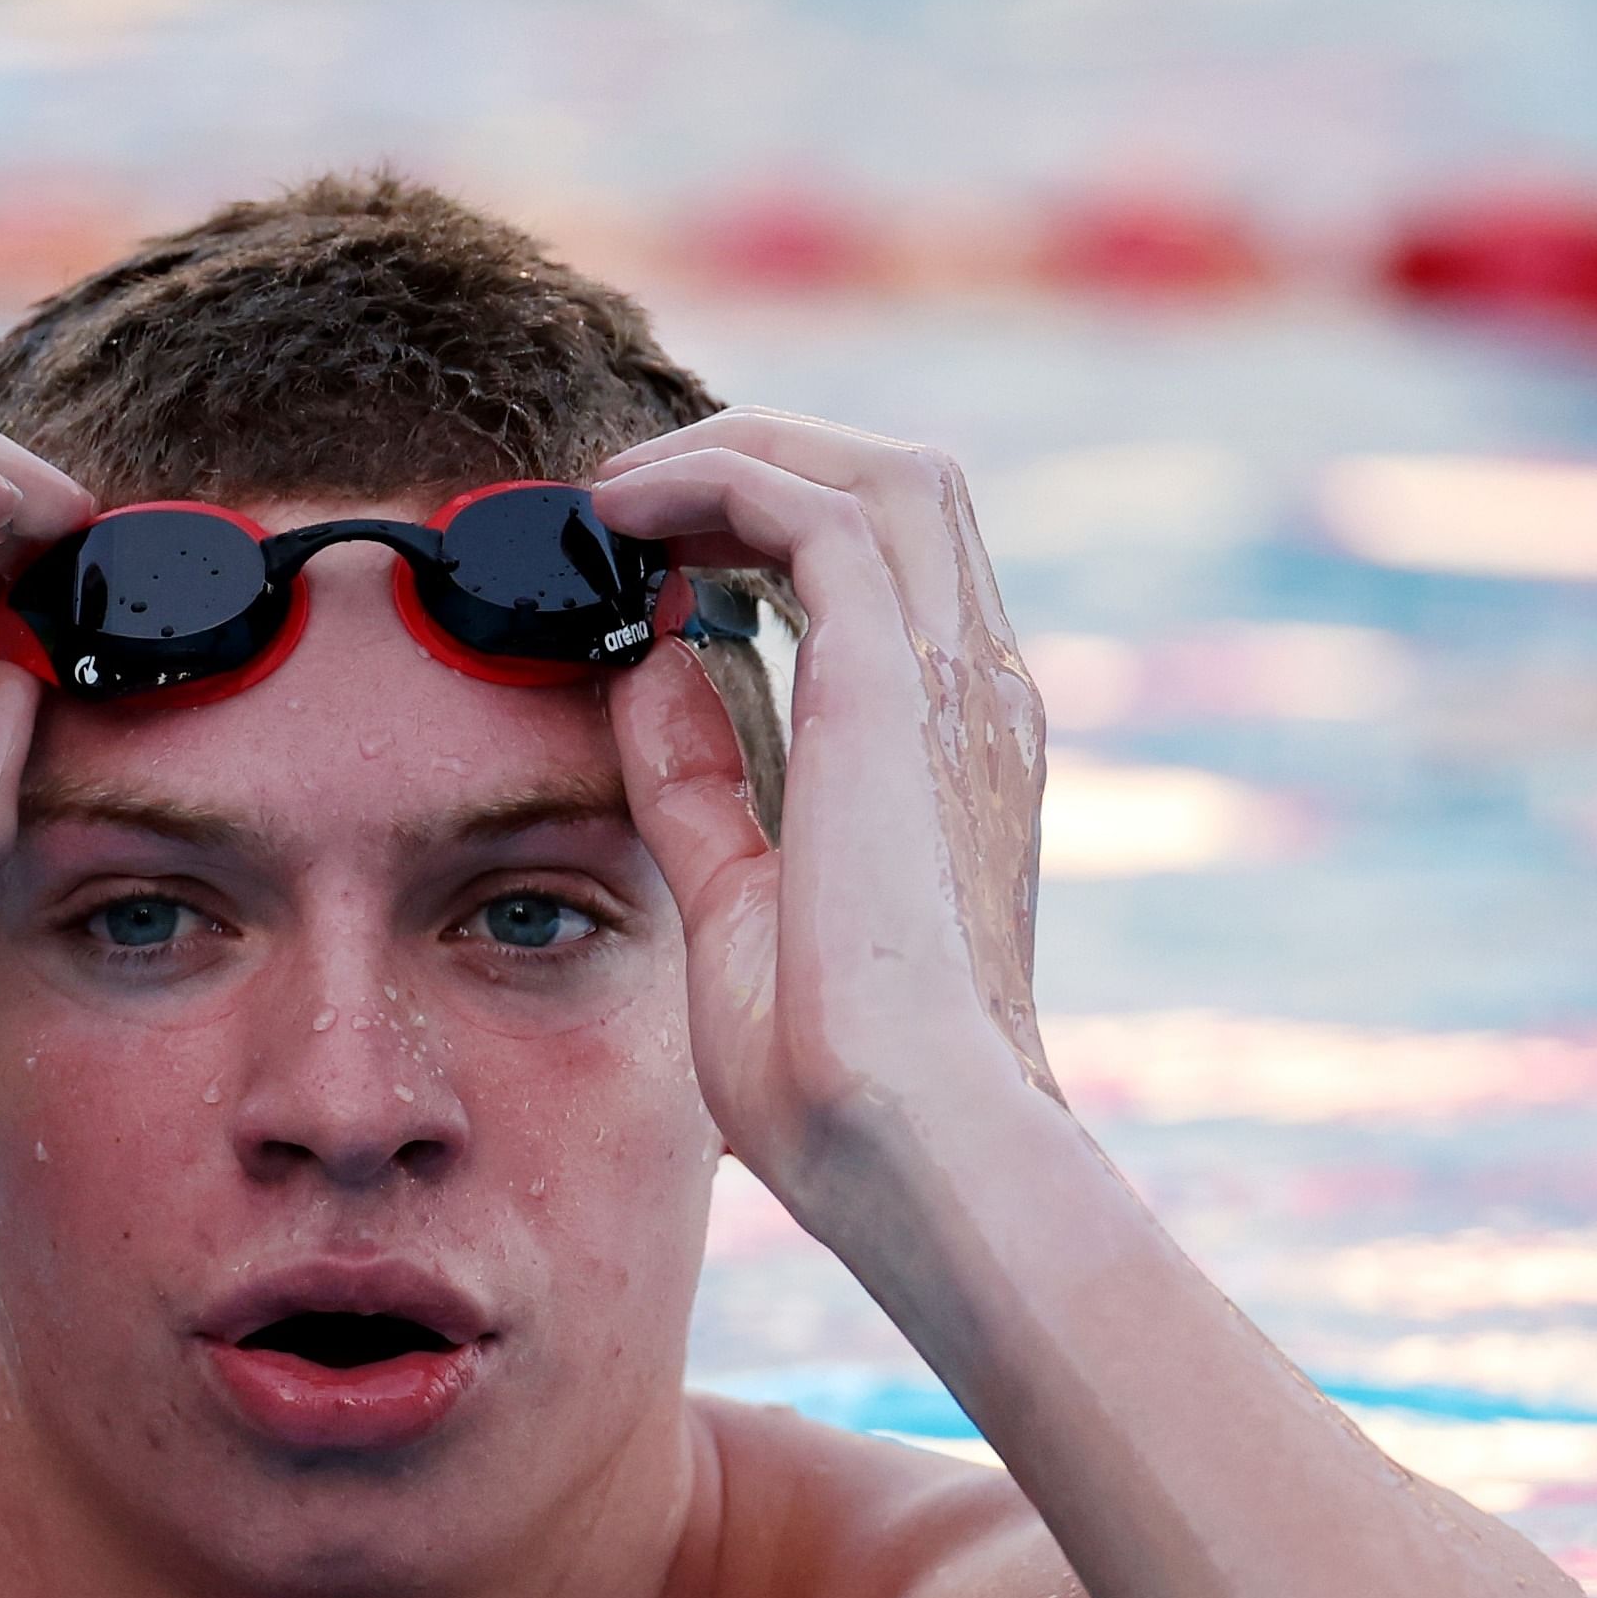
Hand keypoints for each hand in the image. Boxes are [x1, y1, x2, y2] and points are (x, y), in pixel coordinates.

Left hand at [588, 412, 1051, 1203]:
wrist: (913, 1146)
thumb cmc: (839, 1084)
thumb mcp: (739, 906)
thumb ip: (701, 785)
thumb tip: (647, 669)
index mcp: (955, 755)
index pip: (889, 578)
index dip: (772, 534)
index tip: (654, 562)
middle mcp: (977, 698)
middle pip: (900, 490)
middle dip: (764, 459)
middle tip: (630, 502)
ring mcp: (954, 686)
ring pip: (875, 471)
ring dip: (742, 451)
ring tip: (619, 492)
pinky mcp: (893, 689)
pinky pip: (816, 512)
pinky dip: (719, 483)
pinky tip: (623, 517)